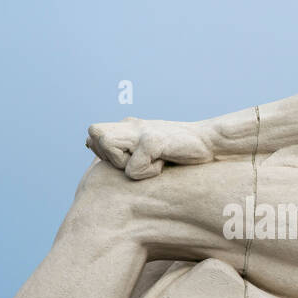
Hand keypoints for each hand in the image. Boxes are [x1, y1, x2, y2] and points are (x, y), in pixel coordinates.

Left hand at [86, 118, 213, 178]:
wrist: (208, 142)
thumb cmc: (179, 150)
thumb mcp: (145, 146)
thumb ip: (119, 145)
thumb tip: (89, 143)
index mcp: (127, 126)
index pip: (93, 136)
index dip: (103, 153)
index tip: (129, 160)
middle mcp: (131, 125)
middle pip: (95, 134)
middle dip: (108, 156)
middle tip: (135, 161)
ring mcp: (141, 131)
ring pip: (108, 145)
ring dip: (124, 163)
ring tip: (148, 161)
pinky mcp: (152, 141)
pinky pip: (133, 169)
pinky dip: (148, 173)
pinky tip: (164, 164)